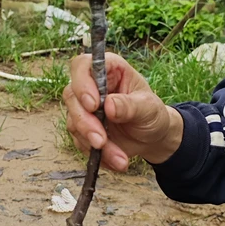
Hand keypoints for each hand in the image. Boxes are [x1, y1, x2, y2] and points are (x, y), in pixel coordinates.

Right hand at [63, 52, 183, 170]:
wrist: (152, 137)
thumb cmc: (152, 114)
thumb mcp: (149, 108)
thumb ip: (130, 105)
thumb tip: (109, 105)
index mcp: (108, 69)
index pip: (83, 65)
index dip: (82, 83)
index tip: (93, 105)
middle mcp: (91, 85)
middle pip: (72, 96)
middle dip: (85, 122)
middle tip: (101, 141)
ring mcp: (83, 108)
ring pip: (73, 122)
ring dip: (93, 144)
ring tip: (119, 158)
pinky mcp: (81, 128)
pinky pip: (80, 141)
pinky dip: (97, 155)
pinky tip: (116, 160)